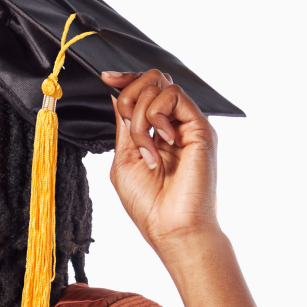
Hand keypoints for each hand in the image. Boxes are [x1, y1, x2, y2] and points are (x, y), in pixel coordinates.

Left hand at [100, 70, 219, 255]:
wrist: (171, 228)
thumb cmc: (148, 203)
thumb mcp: (124, 159)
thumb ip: (124, 127)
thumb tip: (118, 95)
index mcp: (157, 132)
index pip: (145, 90)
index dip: (125, 79)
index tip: (106, 78)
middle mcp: (175, 124)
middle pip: (152, 80)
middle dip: (130, 95)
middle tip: (129, 125)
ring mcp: (188, 124)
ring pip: (160, 85)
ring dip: (141, 115)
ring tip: (145, 149)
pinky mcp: (200, 127)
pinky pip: (174, 96)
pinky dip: (157, 116)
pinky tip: (160, 142)